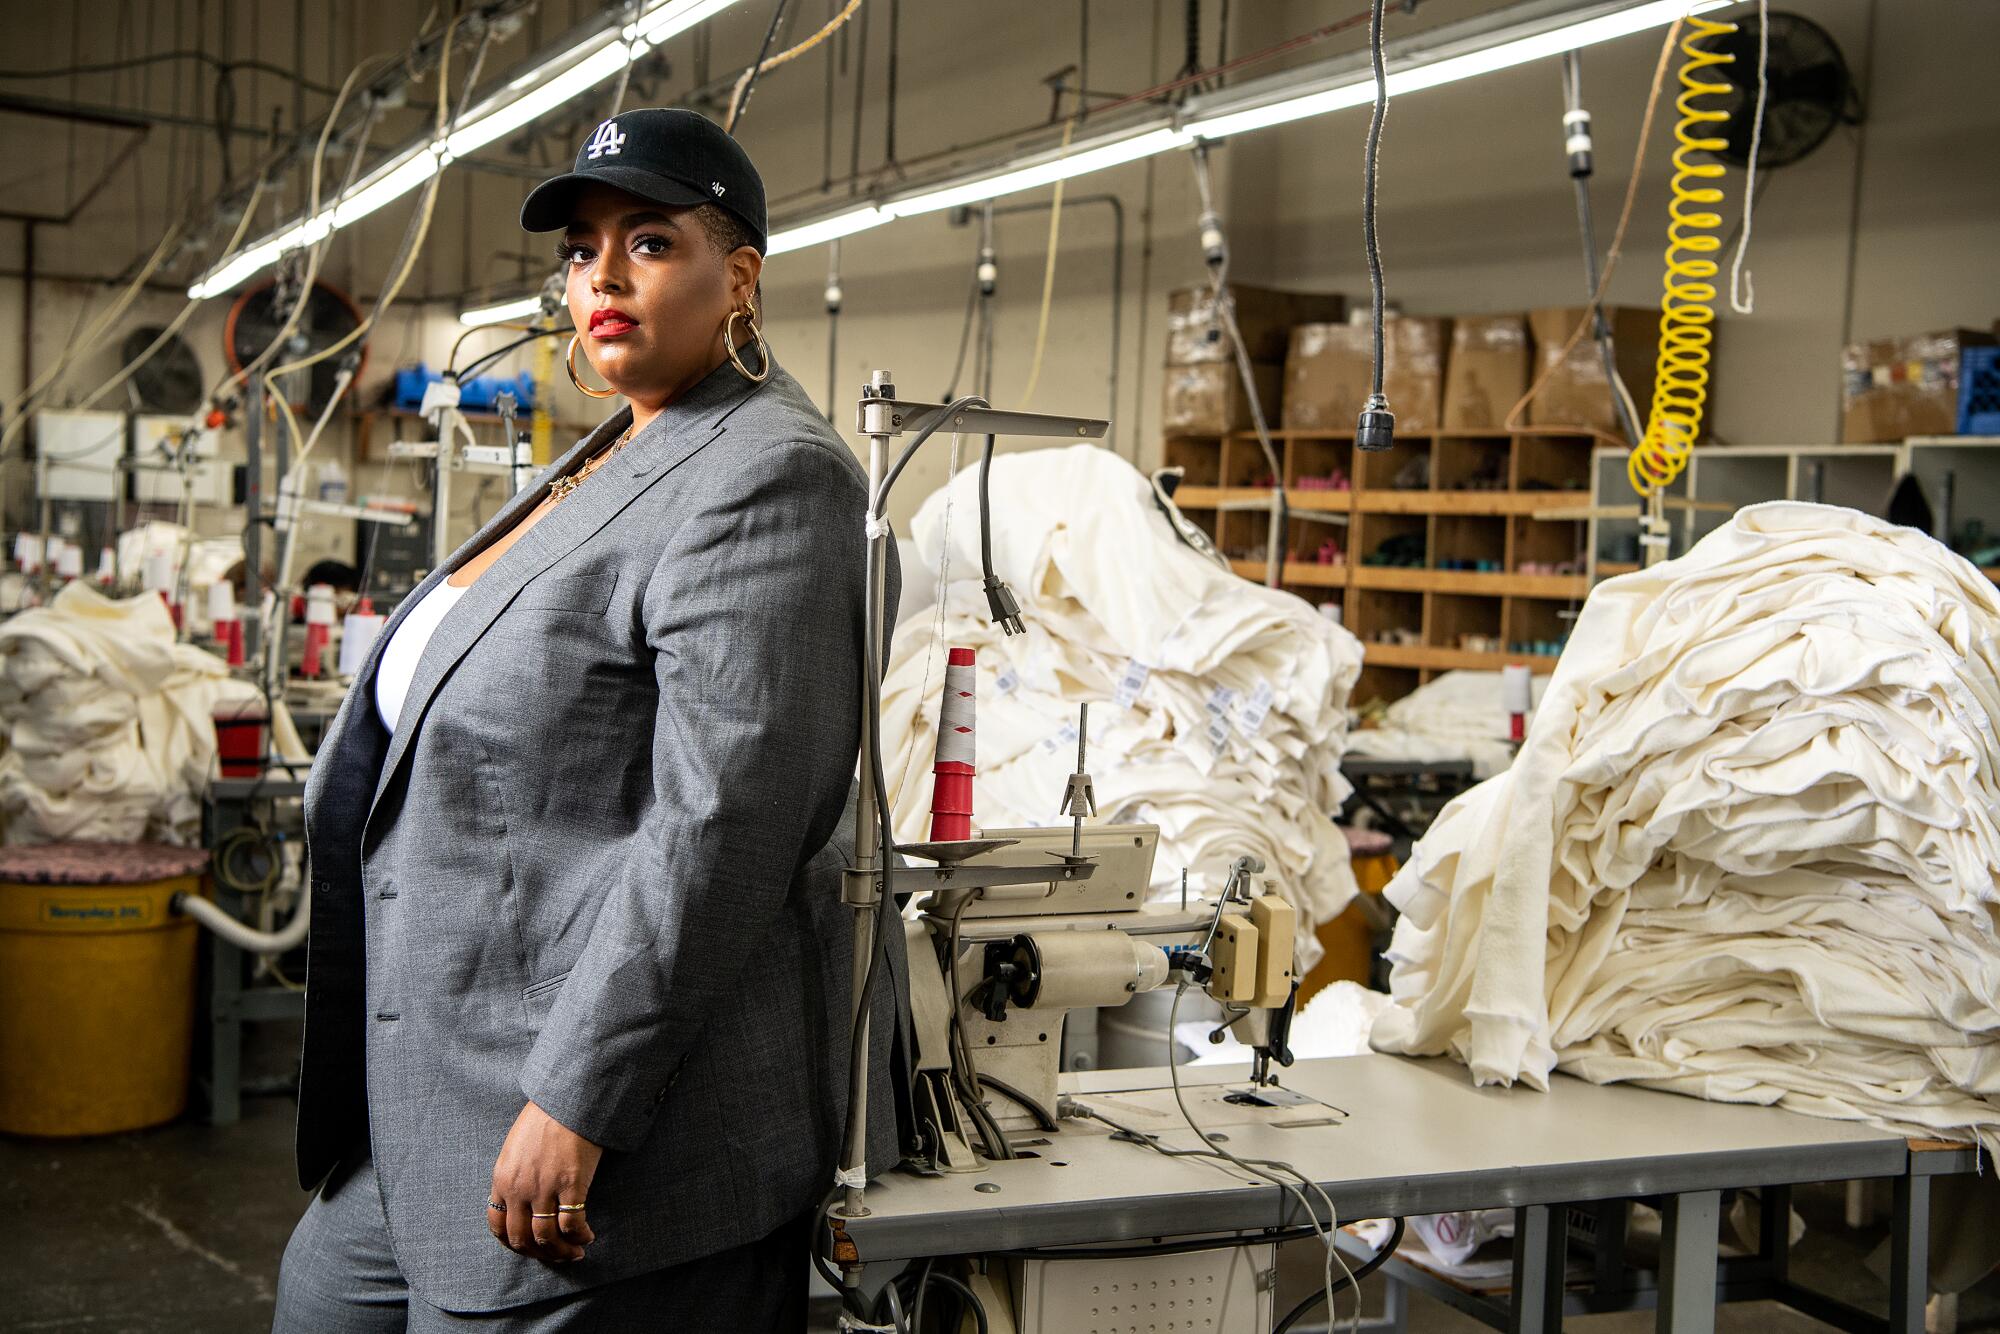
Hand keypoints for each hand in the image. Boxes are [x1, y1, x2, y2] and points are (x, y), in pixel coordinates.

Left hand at [488, 1101, 602, 1263]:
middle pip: (522, 1238)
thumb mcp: (515, 1148)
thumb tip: (522, 1202)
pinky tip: (588, 1236)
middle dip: (539, 1254)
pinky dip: (580, 1236)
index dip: (513, 1244)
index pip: (498, 1226)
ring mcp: (545, 1188)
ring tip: (575, 1252)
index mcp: (502, 1179)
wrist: (568, 1098)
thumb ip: (513, 1176)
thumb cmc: (545, 1117)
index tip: (529, 1247)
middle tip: (555, 1256)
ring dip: (561, 1252)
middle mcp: (519, 1188)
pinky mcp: (571, 1184)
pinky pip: (572, 1224)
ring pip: (547, 1238)